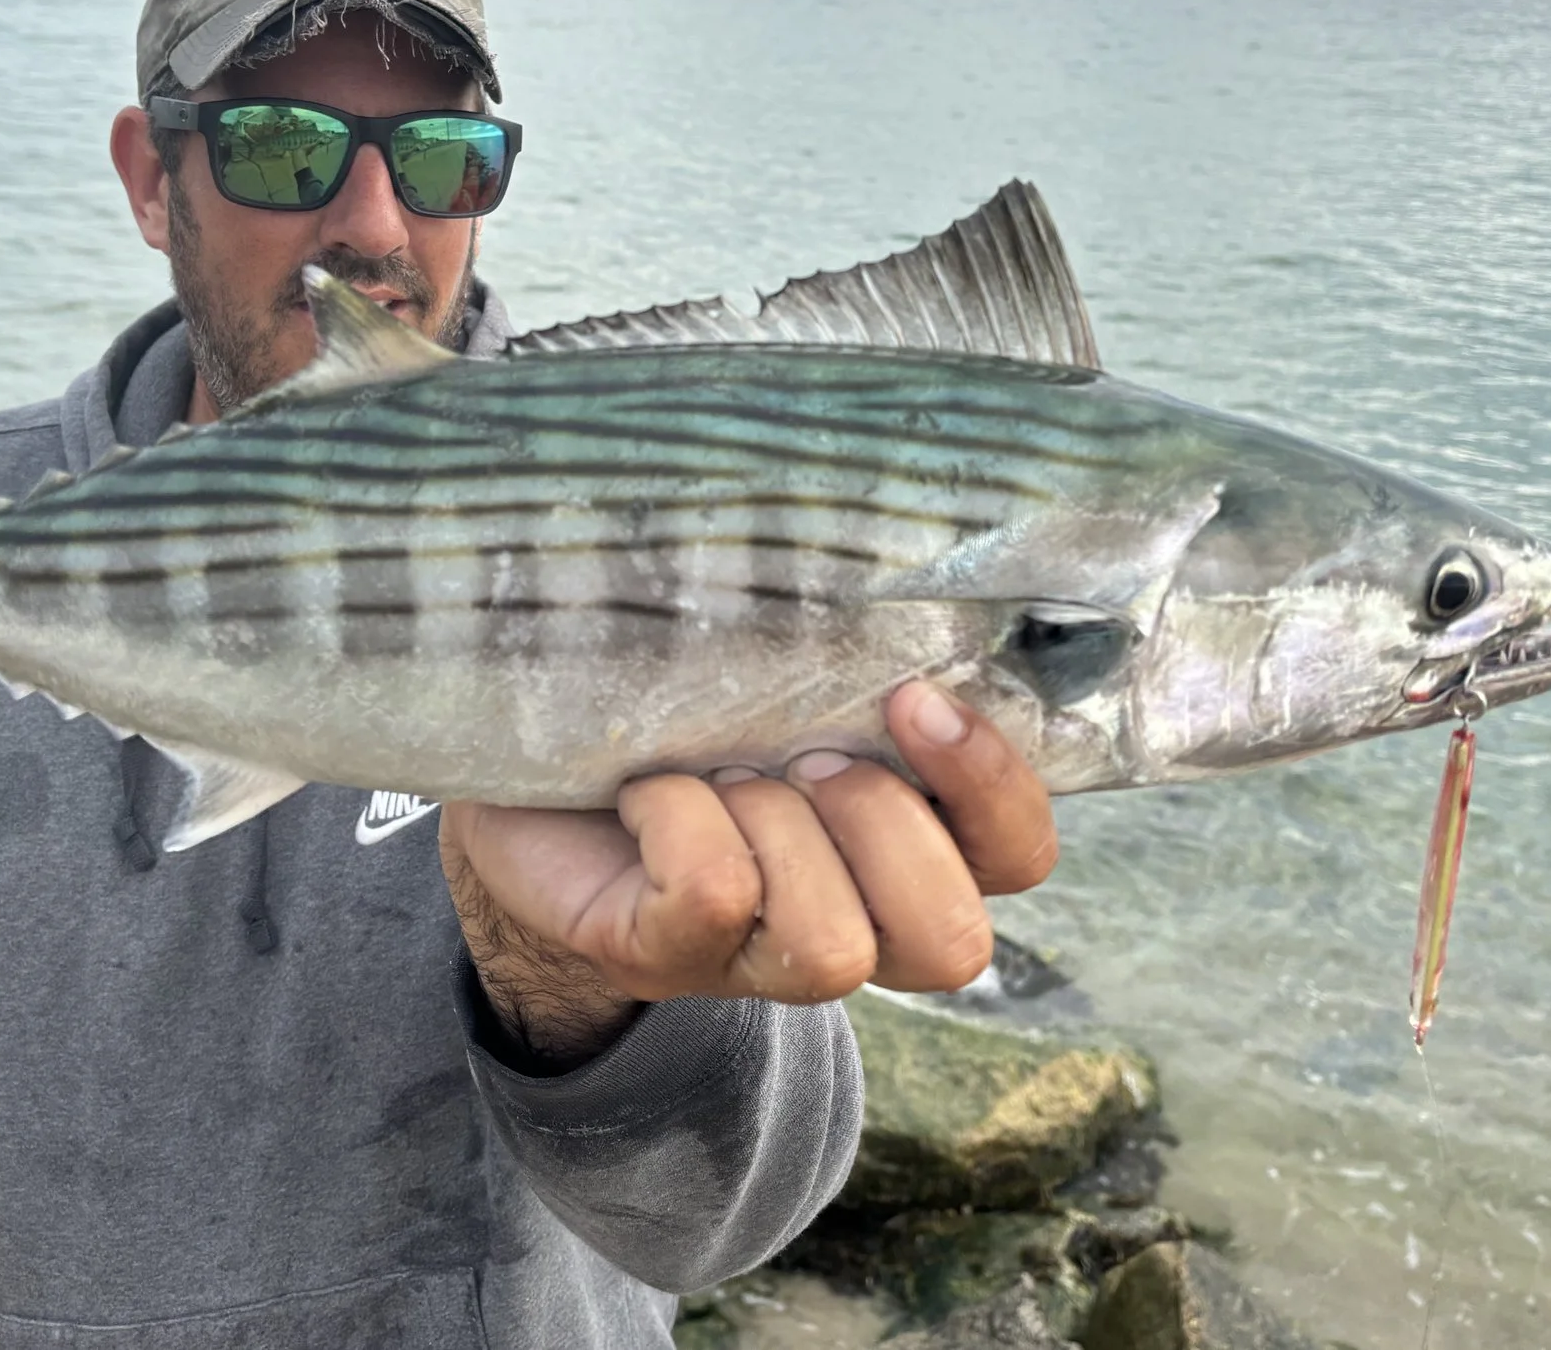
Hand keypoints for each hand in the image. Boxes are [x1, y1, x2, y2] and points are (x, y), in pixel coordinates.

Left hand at [441, 680, 1059, 1064]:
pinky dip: (680, 821)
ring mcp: (754, 962)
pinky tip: (645, 793)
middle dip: (882, 826)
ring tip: (722, 777)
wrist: (532, 770)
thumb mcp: (786, 675)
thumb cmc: (682, 709)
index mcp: (905, 849)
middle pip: (949, 940)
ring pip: (832, 944)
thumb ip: (857, 658)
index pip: (1018, 858)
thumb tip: (914, 588)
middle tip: (808, 757)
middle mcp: (851, 924)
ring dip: (778, 832)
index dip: (991, 788)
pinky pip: (712, 899)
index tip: (913, 695)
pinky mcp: (660, 958)